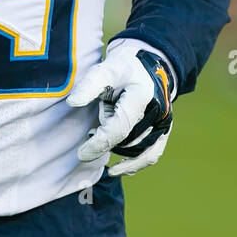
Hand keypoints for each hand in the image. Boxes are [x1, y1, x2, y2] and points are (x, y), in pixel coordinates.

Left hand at [66, 38, 174, 176]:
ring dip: (116, 149)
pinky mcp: (164, 130)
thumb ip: (89, 84)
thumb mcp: (105, 68)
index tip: (81, 154)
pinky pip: (152, 155)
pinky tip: (116, 170)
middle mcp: (158, 111)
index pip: (119, 128)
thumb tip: (72, 102)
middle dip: (105, 139)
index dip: (99, 143)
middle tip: (91, 130)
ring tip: (100, 136)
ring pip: (137, 150)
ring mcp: (164, 122)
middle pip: (126, 140)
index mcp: (142, 95)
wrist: (148, 66)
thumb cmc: (123, 67)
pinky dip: (134, 165)